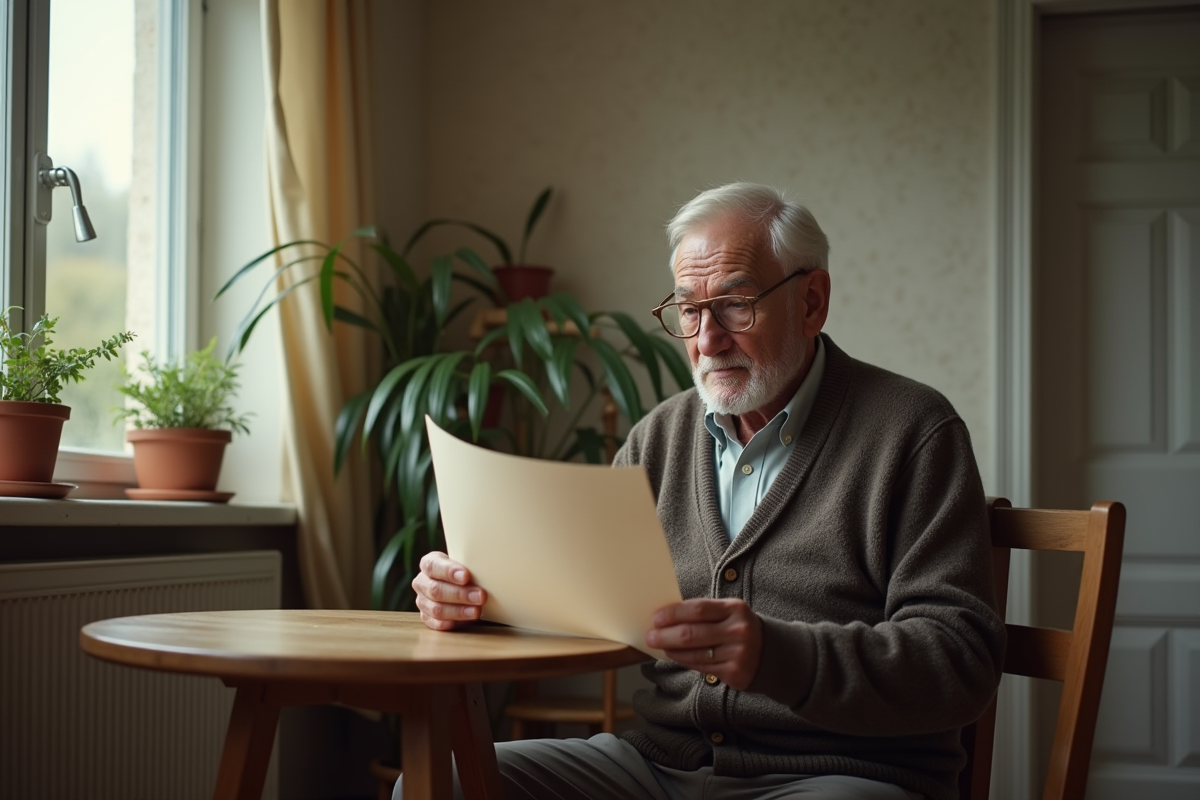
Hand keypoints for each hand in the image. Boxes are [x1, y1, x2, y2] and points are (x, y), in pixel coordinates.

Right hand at [411, 551, 486, 630]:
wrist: (462, 586)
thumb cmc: (466, 572)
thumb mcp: (467, 564)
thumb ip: (471, 565)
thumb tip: (488, 568)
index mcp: (429, 564)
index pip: (432, 565)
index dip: (448, 571)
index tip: (466, 576)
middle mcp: (422, 582)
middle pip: (436, 590)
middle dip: (460, 594)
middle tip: (481, 595)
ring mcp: (423, 602)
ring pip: (437, 609)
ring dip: (459, 611)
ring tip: (477, 611)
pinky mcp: (427, 618)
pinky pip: (437, 624)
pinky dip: (453, 622)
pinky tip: (466, 621)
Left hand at [645, 598, 762, 689]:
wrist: (771, 653)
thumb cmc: (739, 628)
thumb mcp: (729, 614)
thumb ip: (704, 614)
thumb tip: (666, 618)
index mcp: (735, 609)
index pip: (698, 609)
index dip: (673, 614)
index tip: (656, 618)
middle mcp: (738, 631)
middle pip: (692, 633)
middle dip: (665, 635)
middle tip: (651, 636)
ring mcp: (738, 654)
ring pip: (694, 653)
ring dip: (671, 650)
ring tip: (659, 646)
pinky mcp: (735, 673)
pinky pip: (701, 667)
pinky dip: (684, 661)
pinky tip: (675, 656)